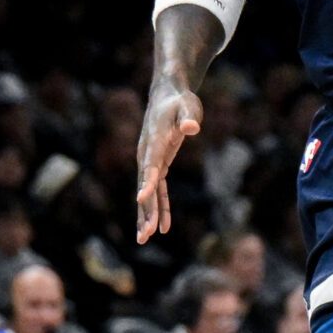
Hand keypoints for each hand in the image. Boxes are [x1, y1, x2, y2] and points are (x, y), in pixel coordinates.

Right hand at [135, 76, 203, 243]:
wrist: (168, 94)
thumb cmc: (179, 100)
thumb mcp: (188, 106)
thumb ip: (188, 118)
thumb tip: (191, 128)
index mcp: (154, 141)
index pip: (149, 165)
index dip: (146, 182)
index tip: (141, 199)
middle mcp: (147, 154)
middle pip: (144, 186)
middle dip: (145, 211)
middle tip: (145, 235)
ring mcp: (150, 161)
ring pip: (147, 193)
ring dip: (147, 215)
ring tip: (145, 238)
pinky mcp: (158, 164)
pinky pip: (157, 189)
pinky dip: (160, 207)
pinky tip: (164, 226)